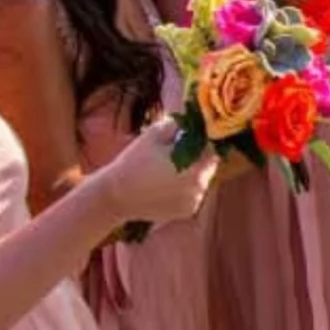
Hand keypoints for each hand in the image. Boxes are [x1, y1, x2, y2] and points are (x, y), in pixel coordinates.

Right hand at [100, 119, 217, 222]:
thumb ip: (177, 124)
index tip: (191, 139)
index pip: (212, 150)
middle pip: (209, 166)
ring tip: (168, 171)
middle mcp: (200, 186)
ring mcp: (195, 201)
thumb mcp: (154, 134)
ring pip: (202, 181)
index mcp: (195, 166)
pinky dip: (186, 189)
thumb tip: (192, 118)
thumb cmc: (134, 162)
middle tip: (176, 155)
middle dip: (198, 158)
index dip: (203, 143)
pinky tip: (166, 185)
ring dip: (192, 174)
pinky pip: (194, 195)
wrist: (116, 196)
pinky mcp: (187, 211)